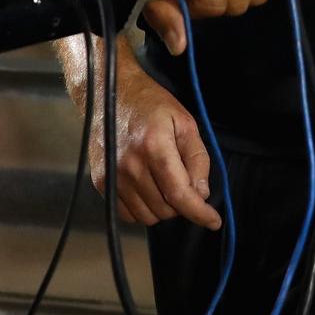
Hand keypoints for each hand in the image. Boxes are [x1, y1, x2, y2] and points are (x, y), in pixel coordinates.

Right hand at [71, 49, 220, 229]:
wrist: (110, 93)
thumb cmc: (151, 106)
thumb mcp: (185, 123)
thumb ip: (197, 159)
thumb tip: (201, 194)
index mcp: (154, 145)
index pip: (179, 194)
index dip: (199, 212)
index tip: (214, 221)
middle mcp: (130, 164)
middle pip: (165, 209)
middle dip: (182, 203)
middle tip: (183, 181)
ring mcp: (112, 175)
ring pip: (147, 216)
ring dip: (162, 208)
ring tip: (163, 182)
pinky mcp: (101, 181)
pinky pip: (128, 214)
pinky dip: (143, 208)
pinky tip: (147, 188)